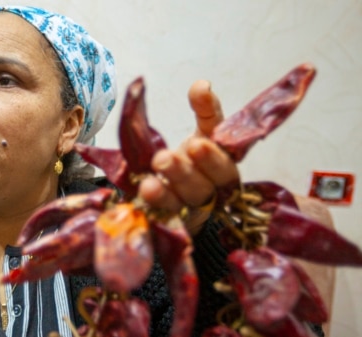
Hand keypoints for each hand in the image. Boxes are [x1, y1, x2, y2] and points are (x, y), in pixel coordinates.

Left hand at [139, 80, 239, 234]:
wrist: (175, 186)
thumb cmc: (193, 158)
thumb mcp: (204, 132)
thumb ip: (206, 110)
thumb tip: (202, 86)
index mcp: (224, 167)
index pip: (224, 163)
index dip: (212, 157)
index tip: (196, 144)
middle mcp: (211, 190)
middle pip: (204, 186)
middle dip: (184, 172)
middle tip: (163, 159)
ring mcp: (190, 207)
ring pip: (183, 201)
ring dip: (167, 190)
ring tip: (150, 181)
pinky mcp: (170, 218)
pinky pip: (162, 213)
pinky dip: (154, 203)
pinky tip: (144, 192)